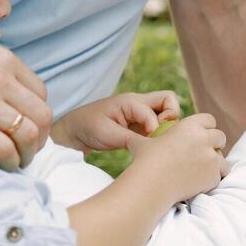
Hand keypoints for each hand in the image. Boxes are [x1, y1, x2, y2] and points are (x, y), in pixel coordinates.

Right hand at [0, 27, 50, 169]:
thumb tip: (11, 94)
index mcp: (4, 61)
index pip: (41, 94)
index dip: (38, 115)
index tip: (30, 129)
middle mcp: (0, 79)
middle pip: (42, 116)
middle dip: (40, 138)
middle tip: (29, 151)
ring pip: (28, 134)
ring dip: (28, 154)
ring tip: (19, 162)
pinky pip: (3, 149)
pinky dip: (10, 162)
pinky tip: (3, 166)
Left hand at [51, 90, 181, 152]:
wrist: (75, 130)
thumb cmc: (88, 127)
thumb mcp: (106, 134)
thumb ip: (130, 138)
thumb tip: (152, 143)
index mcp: (130, 101)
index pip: (155, 112)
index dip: (155, 128)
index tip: (145, 142)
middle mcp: (139, 103)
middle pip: (169, 100)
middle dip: (171, 117)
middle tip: (158, 136)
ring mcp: (141, 113)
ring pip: (168, 111)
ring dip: (166, 125)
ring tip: (154, 141)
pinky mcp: (141, 123)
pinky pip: (160, 123)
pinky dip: (160, 132)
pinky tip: (149, 144)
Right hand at [127, 113, 228, 202]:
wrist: (151, 185)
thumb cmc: (144, 161)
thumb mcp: (142, 143)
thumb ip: (144, 137)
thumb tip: (131, 136)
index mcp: (190, 126)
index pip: (209, 120)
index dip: (206, 127)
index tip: (202, 134)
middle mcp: (205, 139)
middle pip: (220, 137)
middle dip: (215, 143)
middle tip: (205, 152)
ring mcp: (211, 158)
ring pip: (223, 158)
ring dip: (216, 163)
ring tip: (205, 169)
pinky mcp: (213, 176)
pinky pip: (219, 176)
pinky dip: (212, 179)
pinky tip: (201, 182)